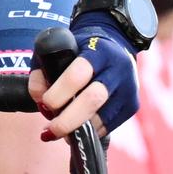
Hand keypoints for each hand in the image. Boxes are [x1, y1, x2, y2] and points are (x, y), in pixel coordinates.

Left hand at [30, 12, 139, 140]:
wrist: (114, 43)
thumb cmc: (78, 49)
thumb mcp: (55, 50)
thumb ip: (41, 73)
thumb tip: (40, 102)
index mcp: (98, 51)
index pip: (78, 74)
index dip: (58, 93)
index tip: (45, 104)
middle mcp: (117, 68)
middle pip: (93, 99)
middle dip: (68, 120)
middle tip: (50, 131)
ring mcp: (128, 88)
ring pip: (101, 118)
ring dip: (77, 129)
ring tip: (60, 130)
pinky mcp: (132, 105)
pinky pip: (108, 126)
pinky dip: (90, 131)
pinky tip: (78, 127)